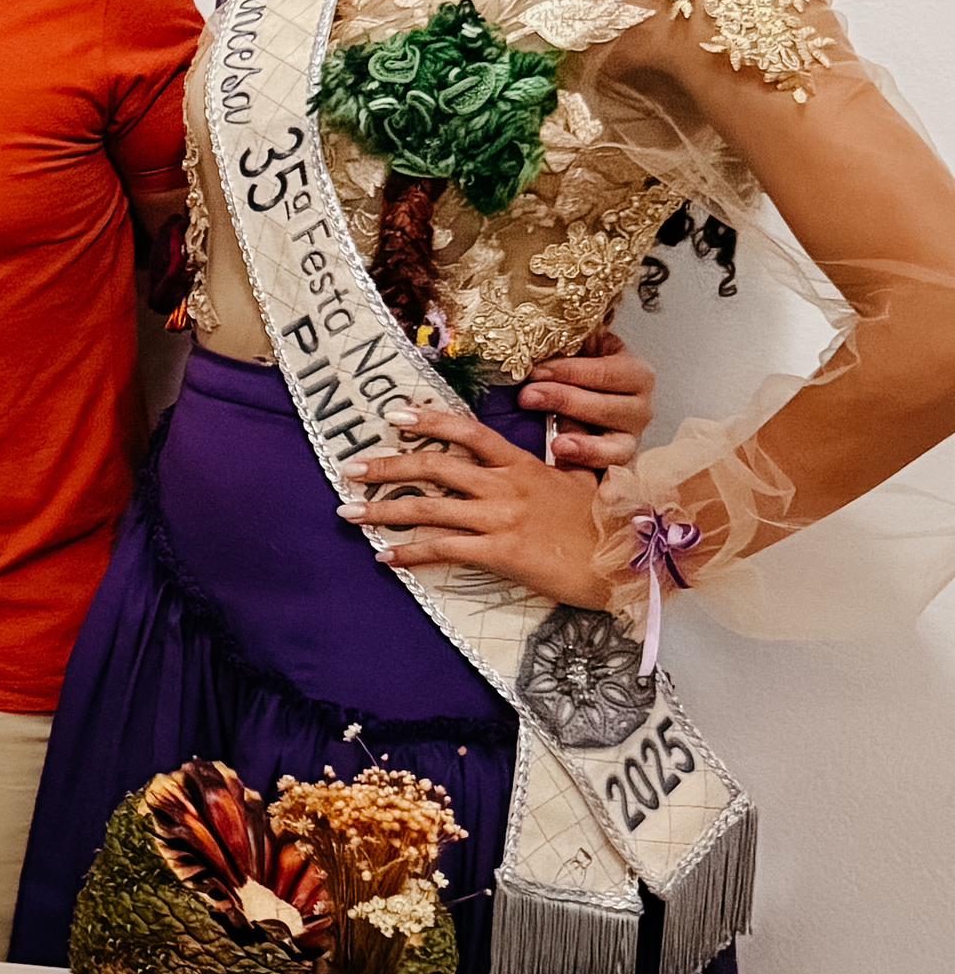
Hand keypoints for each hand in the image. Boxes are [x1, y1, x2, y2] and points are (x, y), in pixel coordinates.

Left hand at [339, 411, 615, 604]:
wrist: (627, 559)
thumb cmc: (604, 522)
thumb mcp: (577, 481)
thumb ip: (550, 466)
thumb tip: (543, 454)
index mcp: (522, 465)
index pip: (468, 432)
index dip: (429, 420)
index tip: (395, 414)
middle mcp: (505, 486)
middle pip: (435, 467)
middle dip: (387, 466)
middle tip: (349, 468)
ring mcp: (500, 519)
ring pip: (428, 509)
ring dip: (382, 511)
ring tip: (347, 513)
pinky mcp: (500, 553)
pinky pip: (444, 550)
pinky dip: (410, 552)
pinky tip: (384, 557)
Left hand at [515, 331, 656, 473]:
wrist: (589, 401)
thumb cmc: (583, 375)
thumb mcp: (582, 351)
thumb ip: (572, 341)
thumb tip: (541, 330)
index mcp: (636, 374)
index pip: (604, 372)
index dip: (569, 371)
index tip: (535, 371)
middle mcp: (641, 408)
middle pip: (607, 407)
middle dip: (564, 400)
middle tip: (527, 397)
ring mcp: (632, 438)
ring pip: (615, 445)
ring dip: (585, 445)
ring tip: (557, 444)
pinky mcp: (620, 464)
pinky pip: (610, 471)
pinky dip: (592, 470)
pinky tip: (568, 464)